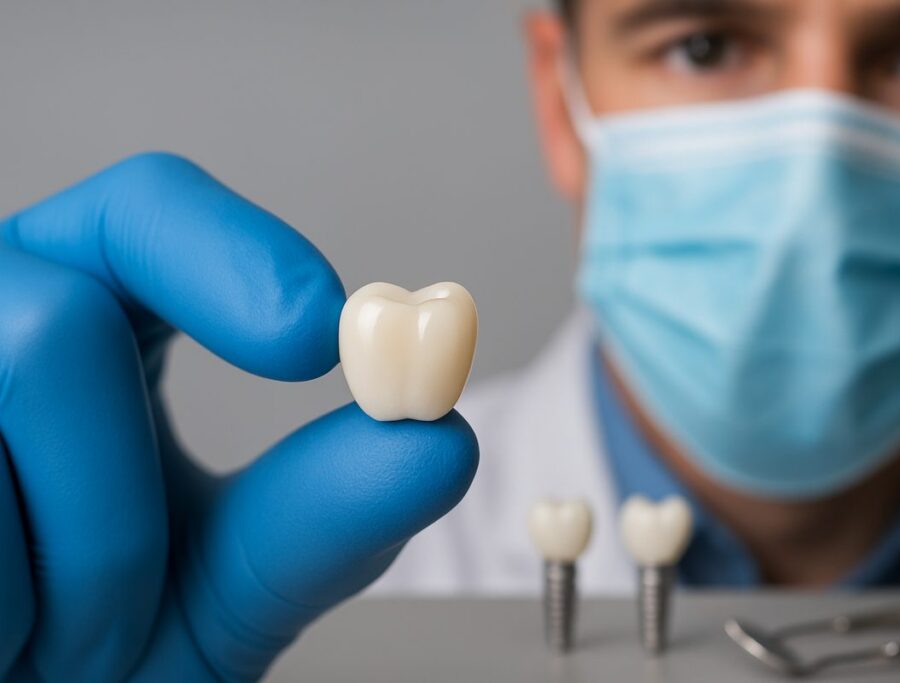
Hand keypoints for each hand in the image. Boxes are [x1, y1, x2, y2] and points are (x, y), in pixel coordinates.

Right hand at [0, 153, 477, 681]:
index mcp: (87, 313)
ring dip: (64, 567)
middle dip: (118, 505)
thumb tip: (440, 438)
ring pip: (6, 380)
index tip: (320, 337)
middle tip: (126, 616)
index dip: (235, 254)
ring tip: (52, 642)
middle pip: (56, 320)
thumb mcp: (227, 578)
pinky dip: (1, 604)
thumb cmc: (105, 645)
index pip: (149, 208)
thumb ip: (325, 513)